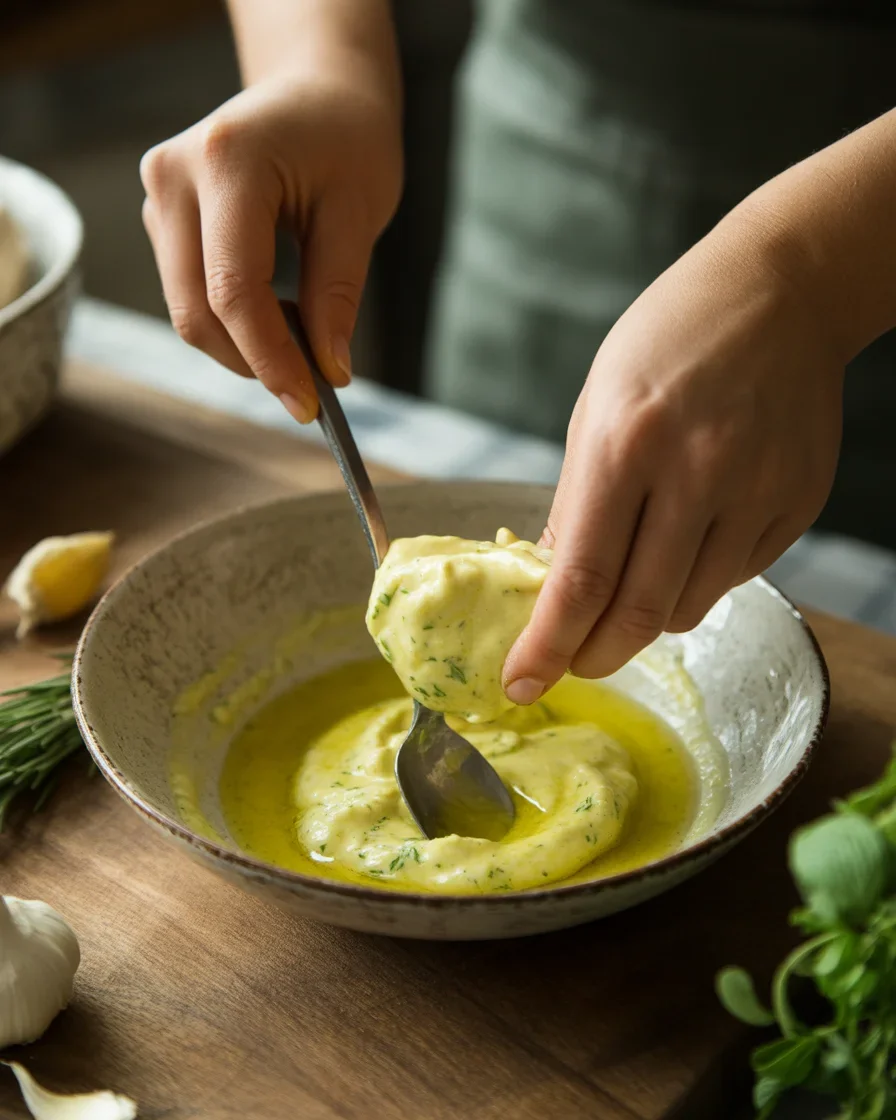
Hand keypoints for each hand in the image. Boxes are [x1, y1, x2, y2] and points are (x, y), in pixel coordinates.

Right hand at [140, 68, 401, 420]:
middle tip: (311, 387)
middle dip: (253, 362)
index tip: (309, 404)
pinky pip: (188, 291)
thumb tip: (329, 371)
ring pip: (187, 308)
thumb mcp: (359, 212)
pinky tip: (277, 315)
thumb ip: (338, 294)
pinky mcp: (162, 215)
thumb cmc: (346, 138)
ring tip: (304, 340)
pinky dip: (232, 321)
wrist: (316, 89)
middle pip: (196, 309)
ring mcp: (159, 195)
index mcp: (226, 162)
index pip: (234, 289)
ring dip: (243, 345)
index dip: (270, 359)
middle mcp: (173, 175)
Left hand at [504, 211, 843, 702]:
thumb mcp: (597, 404)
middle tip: (573, 662)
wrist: (779, 293)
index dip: (548, 645)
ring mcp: (756, 492)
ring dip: (645, 616)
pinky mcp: (797, 504)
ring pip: (687, 608)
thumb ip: (578, 500)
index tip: (521, 683)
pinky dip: (697, 579)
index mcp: (627, 443)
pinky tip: (689, 536)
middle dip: (594, 655)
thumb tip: (557, 583)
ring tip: (633, 577)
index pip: (582, 577)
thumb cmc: (668, 340)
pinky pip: (734, 578)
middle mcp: (696, 473)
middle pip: (638, 612)